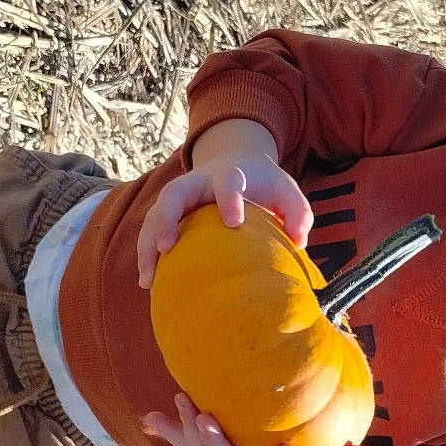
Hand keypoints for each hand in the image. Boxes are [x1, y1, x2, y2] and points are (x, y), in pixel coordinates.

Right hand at [136, 119, 313, 288]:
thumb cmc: (264, 185)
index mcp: (230, 175)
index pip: (227, 181)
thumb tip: (298, 242)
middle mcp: (197, 183)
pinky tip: (149, 283)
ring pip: (155, 215)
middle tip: (166, 246)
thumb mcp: (286, 191)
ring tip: (148, 279)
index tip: (234, 223)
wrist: (237, 163)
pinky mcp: (170, 212)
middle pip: (173, 193)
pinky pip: (151, 231)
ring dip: (147, 244)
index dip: (229, 198)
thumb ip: (298, 213)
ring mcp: (180, 197)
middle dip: (166, 217)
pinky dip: (147, 255)